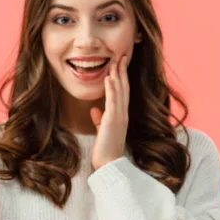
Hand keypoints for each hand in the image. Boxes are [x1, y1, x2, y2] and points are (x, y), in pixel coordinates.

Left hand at [90, 55, 129, 169]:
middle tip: (122, 55)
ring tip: (116, 60)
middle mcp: (123, 114)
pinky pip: (113, 101)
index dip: (122, 77)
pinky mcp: (113, 121)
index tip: (119, 63)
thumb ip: (99, 120)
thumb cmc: (105, 150)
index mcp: (121, 115)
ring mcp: (119, 117)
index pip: (122, 92)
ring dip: (118, 75)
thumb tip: (95, 110)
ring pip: (120, 91)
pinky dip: (112, 89)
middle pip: (124, 87)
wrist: (109, 164)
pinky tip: (109, 78)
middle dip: (122, 71)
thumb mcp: (102, 131)